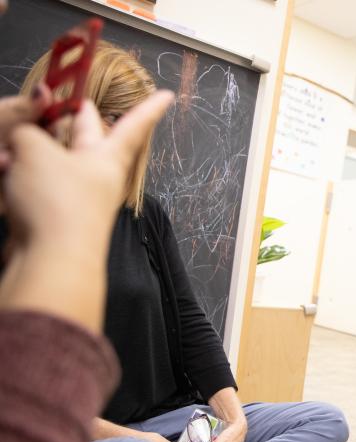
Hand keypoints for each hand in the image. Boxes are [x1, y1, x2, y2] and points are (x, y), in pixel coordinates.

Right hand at [2, 90, 172, 251]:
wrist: (50, 261)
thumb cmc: (56, 204)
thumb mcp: (35, 151)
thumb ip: (27, 131)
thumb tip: (22, 137)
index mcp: (107, 157)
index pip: (134, 124)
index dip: (150, 107)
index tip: (169, 95)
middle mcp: (96, 177)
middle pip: (85, 138)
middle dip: (71, 120)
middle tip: (62, 102)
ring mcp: (74, 197)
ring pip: (51, 160)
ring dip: (29, 148)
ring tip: (12, 147)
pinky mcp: (50, 215)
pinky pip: (32, 184)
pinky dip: (16, 176)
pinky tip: (4, 170)